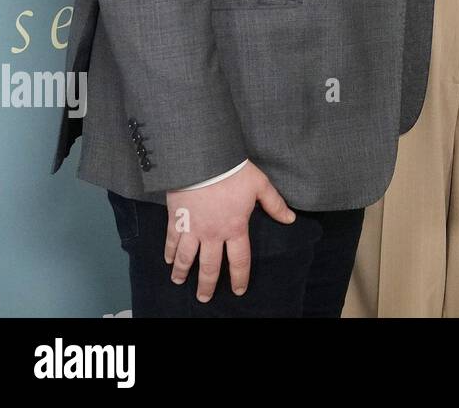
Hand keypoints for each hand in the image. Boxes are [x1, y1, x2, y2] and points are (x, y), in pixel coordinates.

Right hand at [164, 160, 294, 301]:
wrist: (204, 160)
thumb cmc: (234, 172)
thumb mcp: (260, 185)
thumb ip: (275, 204)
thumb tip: (290, 219)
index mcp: (235, 228)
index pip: (239, 260)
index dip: (239, 277)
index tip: (238, 290)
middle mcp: (213, 234)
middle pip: (209, 266)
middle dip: (207, 284)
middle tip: (205, 297)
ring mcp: (192, 229)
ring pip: (186, 258)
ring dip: (182, 272)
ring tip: (179, 282)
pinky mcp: (176, 220)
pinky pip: (171, 241)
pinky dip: (168, 252)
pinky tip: (167, 261)